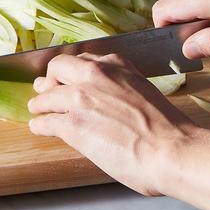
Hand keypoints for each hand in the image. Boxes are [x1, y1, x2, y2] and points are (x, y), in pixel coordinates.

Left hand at [27, 53, 196, 195]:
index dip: (72, 70)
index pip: (83, 59)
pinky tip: (38, 127)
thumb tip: (109, 97)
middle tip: (45, 87)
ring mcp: (80, 98)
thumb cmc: (167, 128)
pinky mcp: (72, 124)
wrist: (172, 150)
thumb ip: (121, 85)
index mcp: (115, 65)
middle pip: (58, 67)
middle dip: (50, 78)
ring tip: (36, 108)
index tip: (67, 75)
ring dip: (40, 102)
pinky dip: (40, 125)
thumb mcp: (143, 89)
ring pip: (47, 95)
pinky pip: (46, 121)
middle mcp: (94, 74)